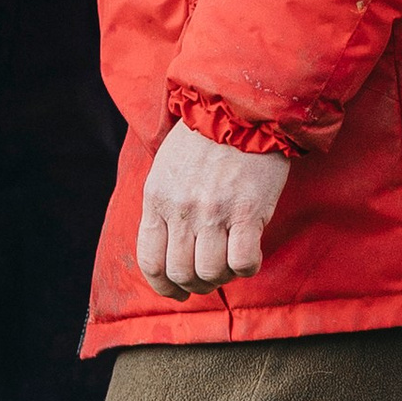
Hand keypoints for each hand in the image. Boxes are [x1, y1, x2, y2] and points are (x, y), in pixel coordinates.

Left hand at [136, 122, 290, 298]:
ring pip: (211, 272)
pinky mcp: (248, 212)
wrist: (240, 108)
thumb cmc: (203, 139)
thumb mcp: (166, 169)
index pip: (150, 262)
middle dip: (195, 285)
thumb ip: (163, 207)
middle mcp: (182, 210)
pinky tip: (250, 255)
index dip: (163, 287)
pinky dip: (247, 267)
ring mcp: (214, 212)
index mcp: (157, 199)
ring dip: (222, 277)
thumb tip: (168, 248)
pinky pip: (244, 261)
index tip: (177, 292)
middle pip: (181, 273)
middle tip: (209, 278)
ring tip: (230, 265)